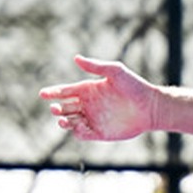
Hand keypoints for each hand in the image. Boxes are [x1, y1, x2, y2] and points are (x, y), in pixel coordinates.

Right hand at [40, 55, 159, 141]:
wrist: (150, 107)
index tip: (42, 94)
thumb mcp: (115, 72)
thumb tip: (76, 58)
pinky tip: (79, 127)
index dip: (53, 93)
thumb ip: (95, 67)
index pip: (65, 92)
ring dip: (63, 121)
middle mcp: (89, 105)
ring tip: (62, 119)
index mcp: (89, 89)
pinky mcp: (100, 133)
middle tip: (55, 108)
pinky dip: (77, 132)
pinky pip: (82, 134)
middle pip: (65, 108)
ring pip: (70, 122)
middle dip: (56, 108)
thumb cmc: (134, 86)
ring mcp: (93, 119)